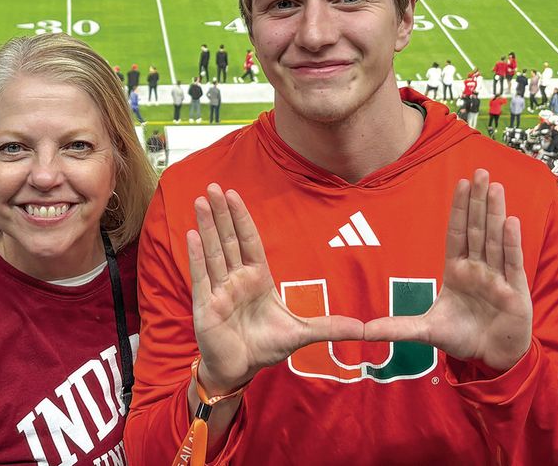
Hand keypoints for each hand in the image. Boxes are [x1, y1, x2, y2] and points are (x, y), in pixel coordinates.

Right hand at [187, 184, 363, 394]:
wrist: (241, 369)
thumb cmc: (266, 347)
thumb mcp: (302, 333)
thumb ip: (330, 327)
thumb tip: (365, 328)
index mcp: (257, 279)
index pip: (248, 241)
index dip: (242, 217)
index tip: (234, 194)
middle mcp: (236, 280)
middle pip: (228, 239)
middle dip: (221, 213)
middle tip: (214, 186)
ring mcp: (219, 290)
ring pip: (213, 252)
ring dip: (206, 226)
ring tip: (201, 201)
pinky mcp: (205, 305)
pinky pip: (201, 276)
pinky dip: (197, 255)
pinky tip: (192, 234)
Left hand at [363, 169, 531, 373]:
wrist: (491, 359)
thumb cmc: (462, 338)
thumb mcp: (425, 331)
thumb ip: (397, 327)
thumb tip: (364, 330)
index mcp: (458, 271)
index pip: (457, 233)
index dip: (459, 209)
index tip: (460, 183)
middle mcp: (478, 269)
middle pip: (477, 228)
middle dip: (478, 200)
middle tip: (480, 171)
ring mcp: (498, 277)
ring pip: (495, 239)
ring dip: (495, 212)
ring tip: (494, 186)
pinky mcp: (515, 291)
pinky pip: (512, 262)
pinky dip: (511, 242)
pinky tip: (510, 220)